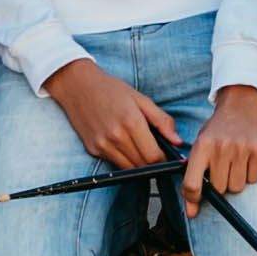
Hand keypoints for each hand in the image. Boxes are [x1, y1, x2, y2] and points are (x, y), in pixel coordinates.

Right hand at [49, 60, 181, 170]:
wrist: (77, 87)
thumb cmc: (111, 90)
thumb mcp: (141, 99)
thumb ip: (162, 121)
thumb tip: (179, 142)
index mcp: (132, 122)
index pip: (153, 156)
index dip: (164, 159)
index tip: (167, 155)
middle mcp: (116, 137)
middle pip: (142, 165)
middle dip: (153, 163)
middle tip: (156, 152)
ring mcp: (102, 145)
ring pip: (129, 169)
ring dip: (139, 164)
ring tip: (141, 149)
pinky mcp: (93, 150)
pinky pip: (114, 163)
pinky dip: (123, 159)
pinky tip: (124, 146)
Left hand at [185, 86, 256, 209]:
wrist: (241, 105)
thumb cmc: (218, 130)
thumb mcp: (200, 145)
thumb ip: (193, 175)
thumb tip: (191, 210)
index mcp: (202, 146)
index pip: (192, 184)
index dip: (192, 198)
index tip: (196, 200)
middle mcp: (221, 147)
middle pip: (219, 188)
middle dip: (220, 184)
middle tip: (222, 169)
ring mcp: (241, 148)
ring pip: (237, 187)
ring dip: (235, 180)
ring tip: (234, 163)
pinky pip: (254, 179)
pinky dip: (250, 174)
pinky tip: (246, 159)